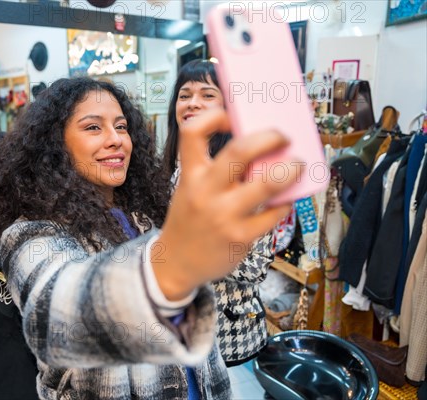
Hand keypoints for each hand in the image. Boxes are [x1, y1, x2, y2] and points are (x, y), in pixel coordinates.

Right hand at [154, 109, 300, 300]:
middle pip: (239, 151)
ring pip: (266, 183)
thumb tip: (256, 147)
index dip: (214, 116)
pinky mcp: (240, 237)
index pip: (192, 132)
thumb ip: (214, 170)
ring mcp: (223, 215)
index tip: (231, 117)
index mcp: (190, 175)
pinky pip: (273, 214)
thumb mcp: (190, 189)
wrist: (175, 263)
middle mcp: (205, 192)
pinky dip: (284, 204)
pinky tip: (284, 202)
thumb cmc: (190, 220)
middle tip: (283, 137)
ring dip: (290, 169)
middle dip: (269, 137)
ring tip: (297, 165)